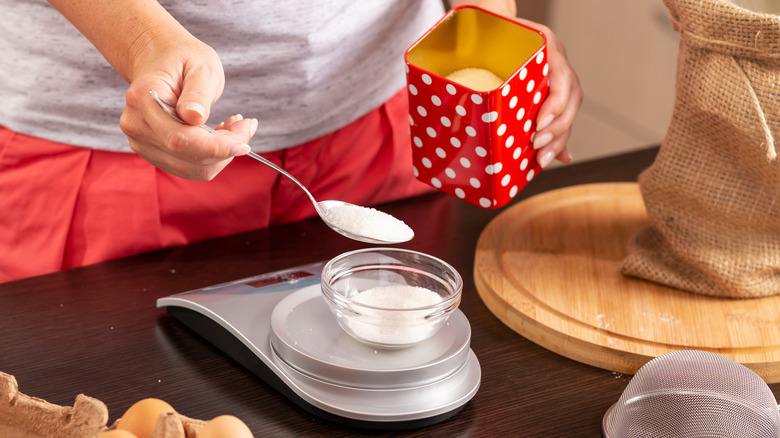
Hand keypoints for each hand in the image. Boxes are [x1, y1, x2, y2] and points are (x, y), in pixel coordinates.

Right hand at [46, 0, 255, 180]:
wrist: (161, 60)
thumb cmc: (183, 60)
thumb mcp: (200, 67)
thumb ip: (198, 93)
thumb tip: (195, 117)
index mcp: (143, 99)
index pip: (180, 138)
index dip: (215, 147)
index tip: (244, 144)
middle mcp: (136, 125)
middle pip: (188, 157)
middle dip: (225, 148)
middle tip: (246, 126)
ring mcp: (141, 142)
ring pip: (193, 169)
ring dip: (221, 155)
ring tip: (233, 127)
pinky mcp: (153, 153)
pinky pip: (190, 168)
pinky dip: (212, 157)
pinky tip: (219, 135)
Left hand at [448, 1, 582, 167]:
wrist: (493, 24)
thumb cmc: (487, 33)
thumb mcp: (480, 41)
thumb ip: (471, 63)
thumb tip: (444, 92)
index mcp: (544, 45)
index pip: (561, 76)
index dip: (554, 104)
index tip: (538, 124)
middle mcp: (556, 59)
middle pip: (571, 97)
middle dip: (557, 127)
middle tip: (536, 146)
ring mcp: (558, 75)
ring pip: (570, 109)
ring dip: (559, 138)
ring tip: (542, 159)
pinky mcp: (553, 91)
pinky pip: (563, 116)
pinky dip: (560, 138)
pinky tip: (560, 157)